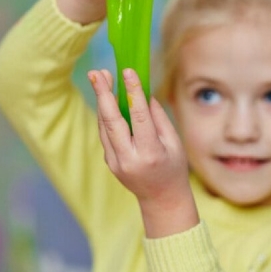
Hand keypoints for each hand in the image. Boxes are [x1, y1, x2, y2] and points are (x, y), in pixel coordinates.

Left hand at [88, 68, 198, 237]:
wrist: (161, 199)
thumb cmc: (173, 168)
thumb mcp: (173, 143)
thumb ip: (158, 118)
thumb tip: (142, 92)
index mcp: (150, 153)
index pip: (139, 118)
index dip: (132, 93)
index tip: (128, 71)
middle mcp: (128, 158)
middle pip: (112, 121)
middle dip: (103, 94)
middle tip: (97, 72)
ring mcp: (115, 161)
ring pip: (104, 126)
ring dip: (101, 100)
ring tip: (100, 77)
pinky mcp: (109, 161)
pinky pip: (104, 133)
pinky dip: (104, 114)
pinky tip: (106, 97)